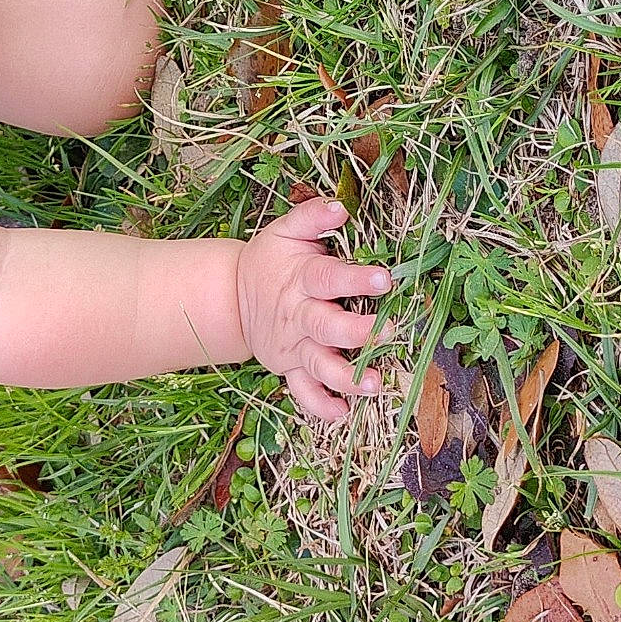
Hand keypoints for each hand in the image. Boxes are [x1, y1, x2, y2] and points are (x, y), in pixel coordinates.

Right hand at [234, 199, 392, 422]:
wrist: (231, 297)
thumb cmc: (269, 261)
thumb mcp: (284, 231)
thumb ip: (312, 217)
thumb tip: (341, 206)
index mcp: (302, 279)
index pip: (329, 277)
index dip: (356, 278)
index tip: (385, 278)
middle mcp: (300, 315)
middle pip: (328, 327)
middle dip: (358, 332)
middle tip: (389, 333)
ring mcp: (295, 346)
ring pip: (320, 365)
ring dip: (346, 378)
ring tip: (374, 385)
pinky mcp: (290, 368)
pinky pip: (302, 392)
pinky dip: (320, 406)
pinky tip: (342, 414)